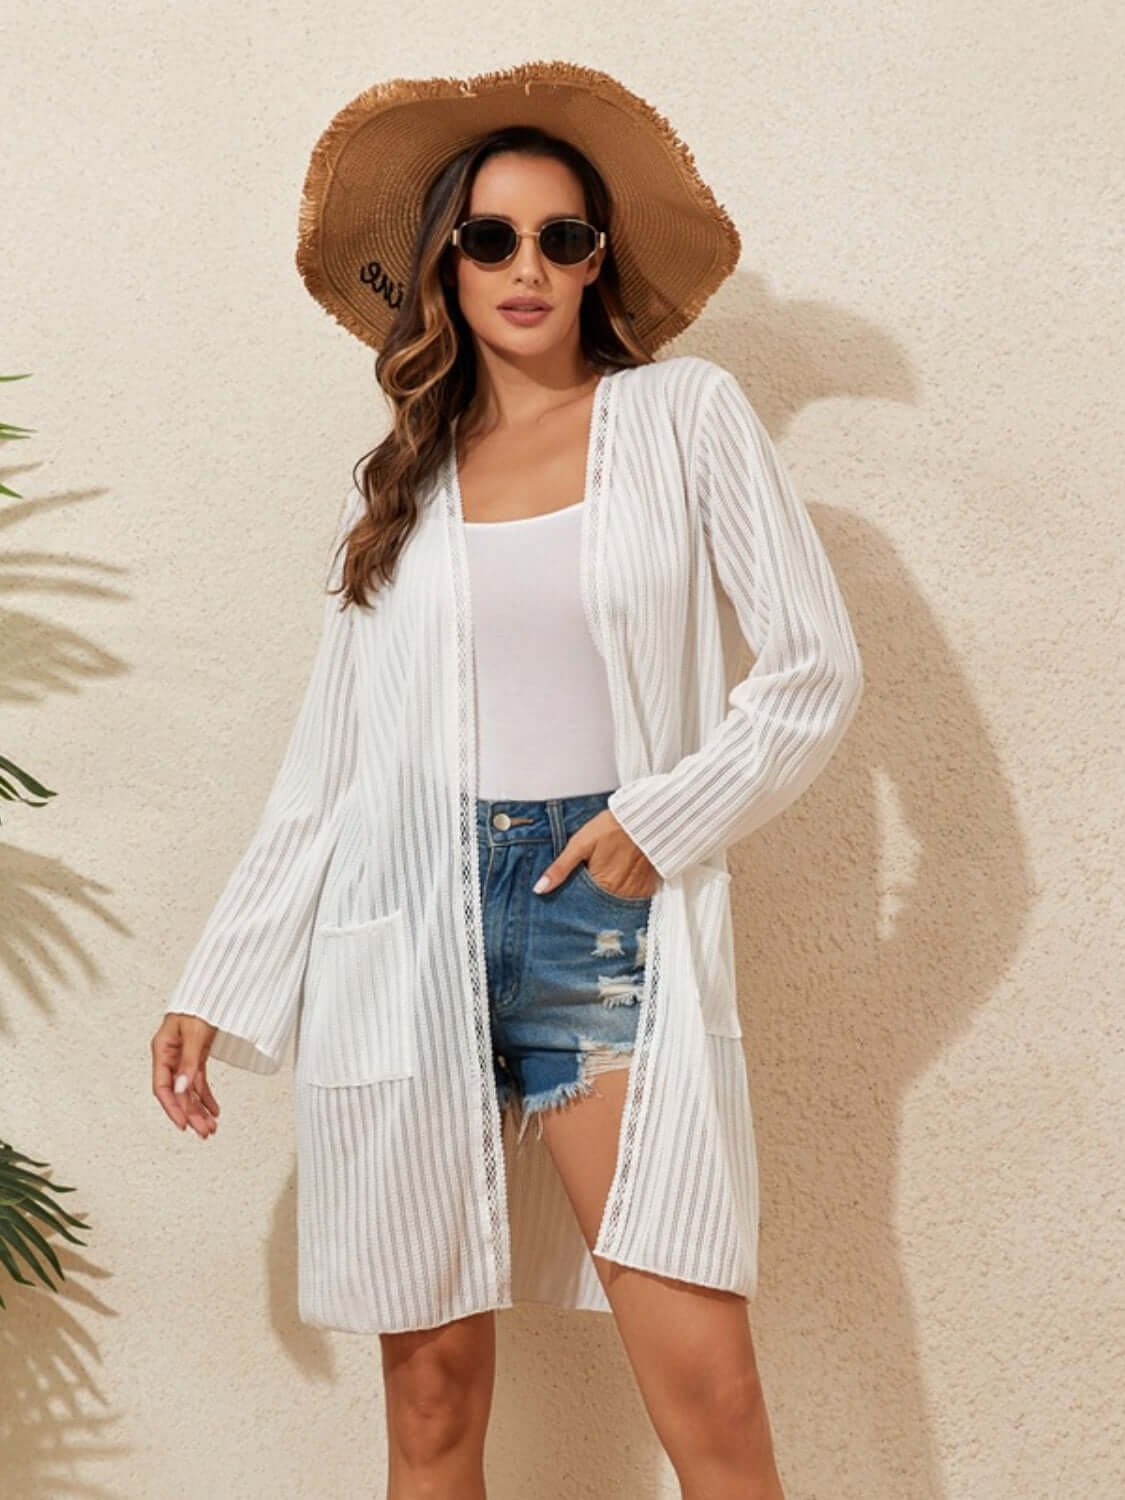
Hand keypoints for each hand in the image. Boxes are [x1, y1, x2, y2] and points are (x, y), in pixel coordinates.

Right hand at [152, 1013, 220, 1137]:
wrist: (212, 988)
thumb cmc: (199, 1004)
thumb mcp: (195, 1032)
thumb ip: (189, 1061)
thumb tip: (183, 1089)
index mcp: (162, 1050)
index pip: (163, 1087)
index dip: (172, 1108)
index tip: (183, 1125)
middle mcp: (171, 1056)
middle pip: (178, 1092)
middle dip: (191, 1114)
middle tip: (205, 1132)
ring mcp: (183, 1057)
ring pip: (189, 1090)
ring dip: (199, 1109)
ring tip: (211, 1127)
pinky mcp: (196, 1055)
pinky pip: (198, 1081)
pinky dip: (206, 1096)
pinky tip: (214, 1109)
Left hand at [532, 809, 658, 899]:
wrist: (642, 817)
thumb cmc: (609, 828)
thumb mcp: (579, 844)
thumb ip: (560, 869)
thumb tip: (539, 889)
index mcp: (603, 885)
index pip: (584, 905)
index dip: (577, 900)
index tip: (573, 895)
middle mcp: (622, 893)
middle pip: (601, 905)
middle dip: (593, 899)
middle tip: (592, 880)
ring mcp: (637, 891)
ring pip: (617, 903)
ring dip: (610, 896)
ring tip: (607, 877)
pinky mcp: (648, 885)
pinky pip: (635, 898)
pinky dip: (626, 892)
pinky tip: (622, 878)